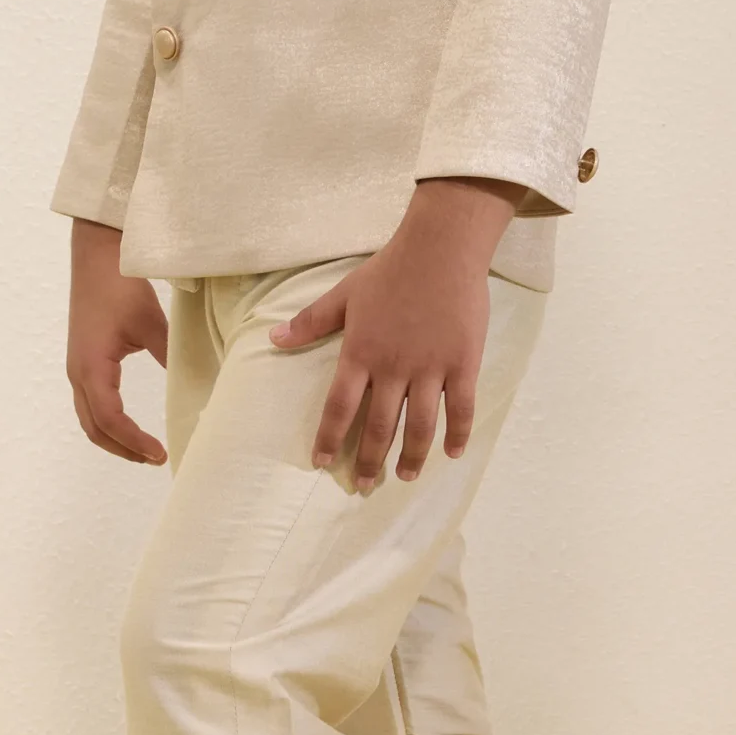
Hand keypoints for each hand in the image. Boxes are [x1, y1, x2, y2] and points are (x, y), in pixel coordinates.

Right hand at [66, 217, 168, 464]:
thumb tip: (198, 385)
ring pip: (89, 419)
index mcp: (92, 368)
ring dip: (114, 439)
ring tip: (144, 450)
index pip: (111, 420)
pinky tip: (130, 423)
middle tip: (155, 459)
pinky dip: (108, 421)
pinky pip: (90, 403)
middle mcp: (78, 373)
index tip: (160, 454)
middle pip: (94, 429)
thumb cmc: (121, 287)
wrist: (96, 256)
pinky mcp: (82, 360)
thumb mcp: (151, 324)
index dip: (134, 442)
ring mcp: (77, 368)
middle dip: (123, 449)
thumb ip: (169, 356)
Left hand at [268, 177, 520, 489]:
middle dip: (370, 460)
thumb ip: (310, 322)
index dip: (330, 438)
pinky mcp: (463, 364)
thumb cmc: (390, 270)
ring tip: (404, 477)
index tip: (323, 463)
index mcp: (361, 353)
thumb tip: (272, 338)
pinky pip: (461, 408)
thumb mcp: (344, 294)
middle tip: (365, 485)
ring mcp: (431, 368)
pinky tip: (452, 453)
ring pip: (420, 425)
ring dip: (412, 456)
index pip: (339, 407)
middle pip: (379, 425)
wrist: (441, 249)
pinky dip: (457, 434)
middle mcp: (394, 368)